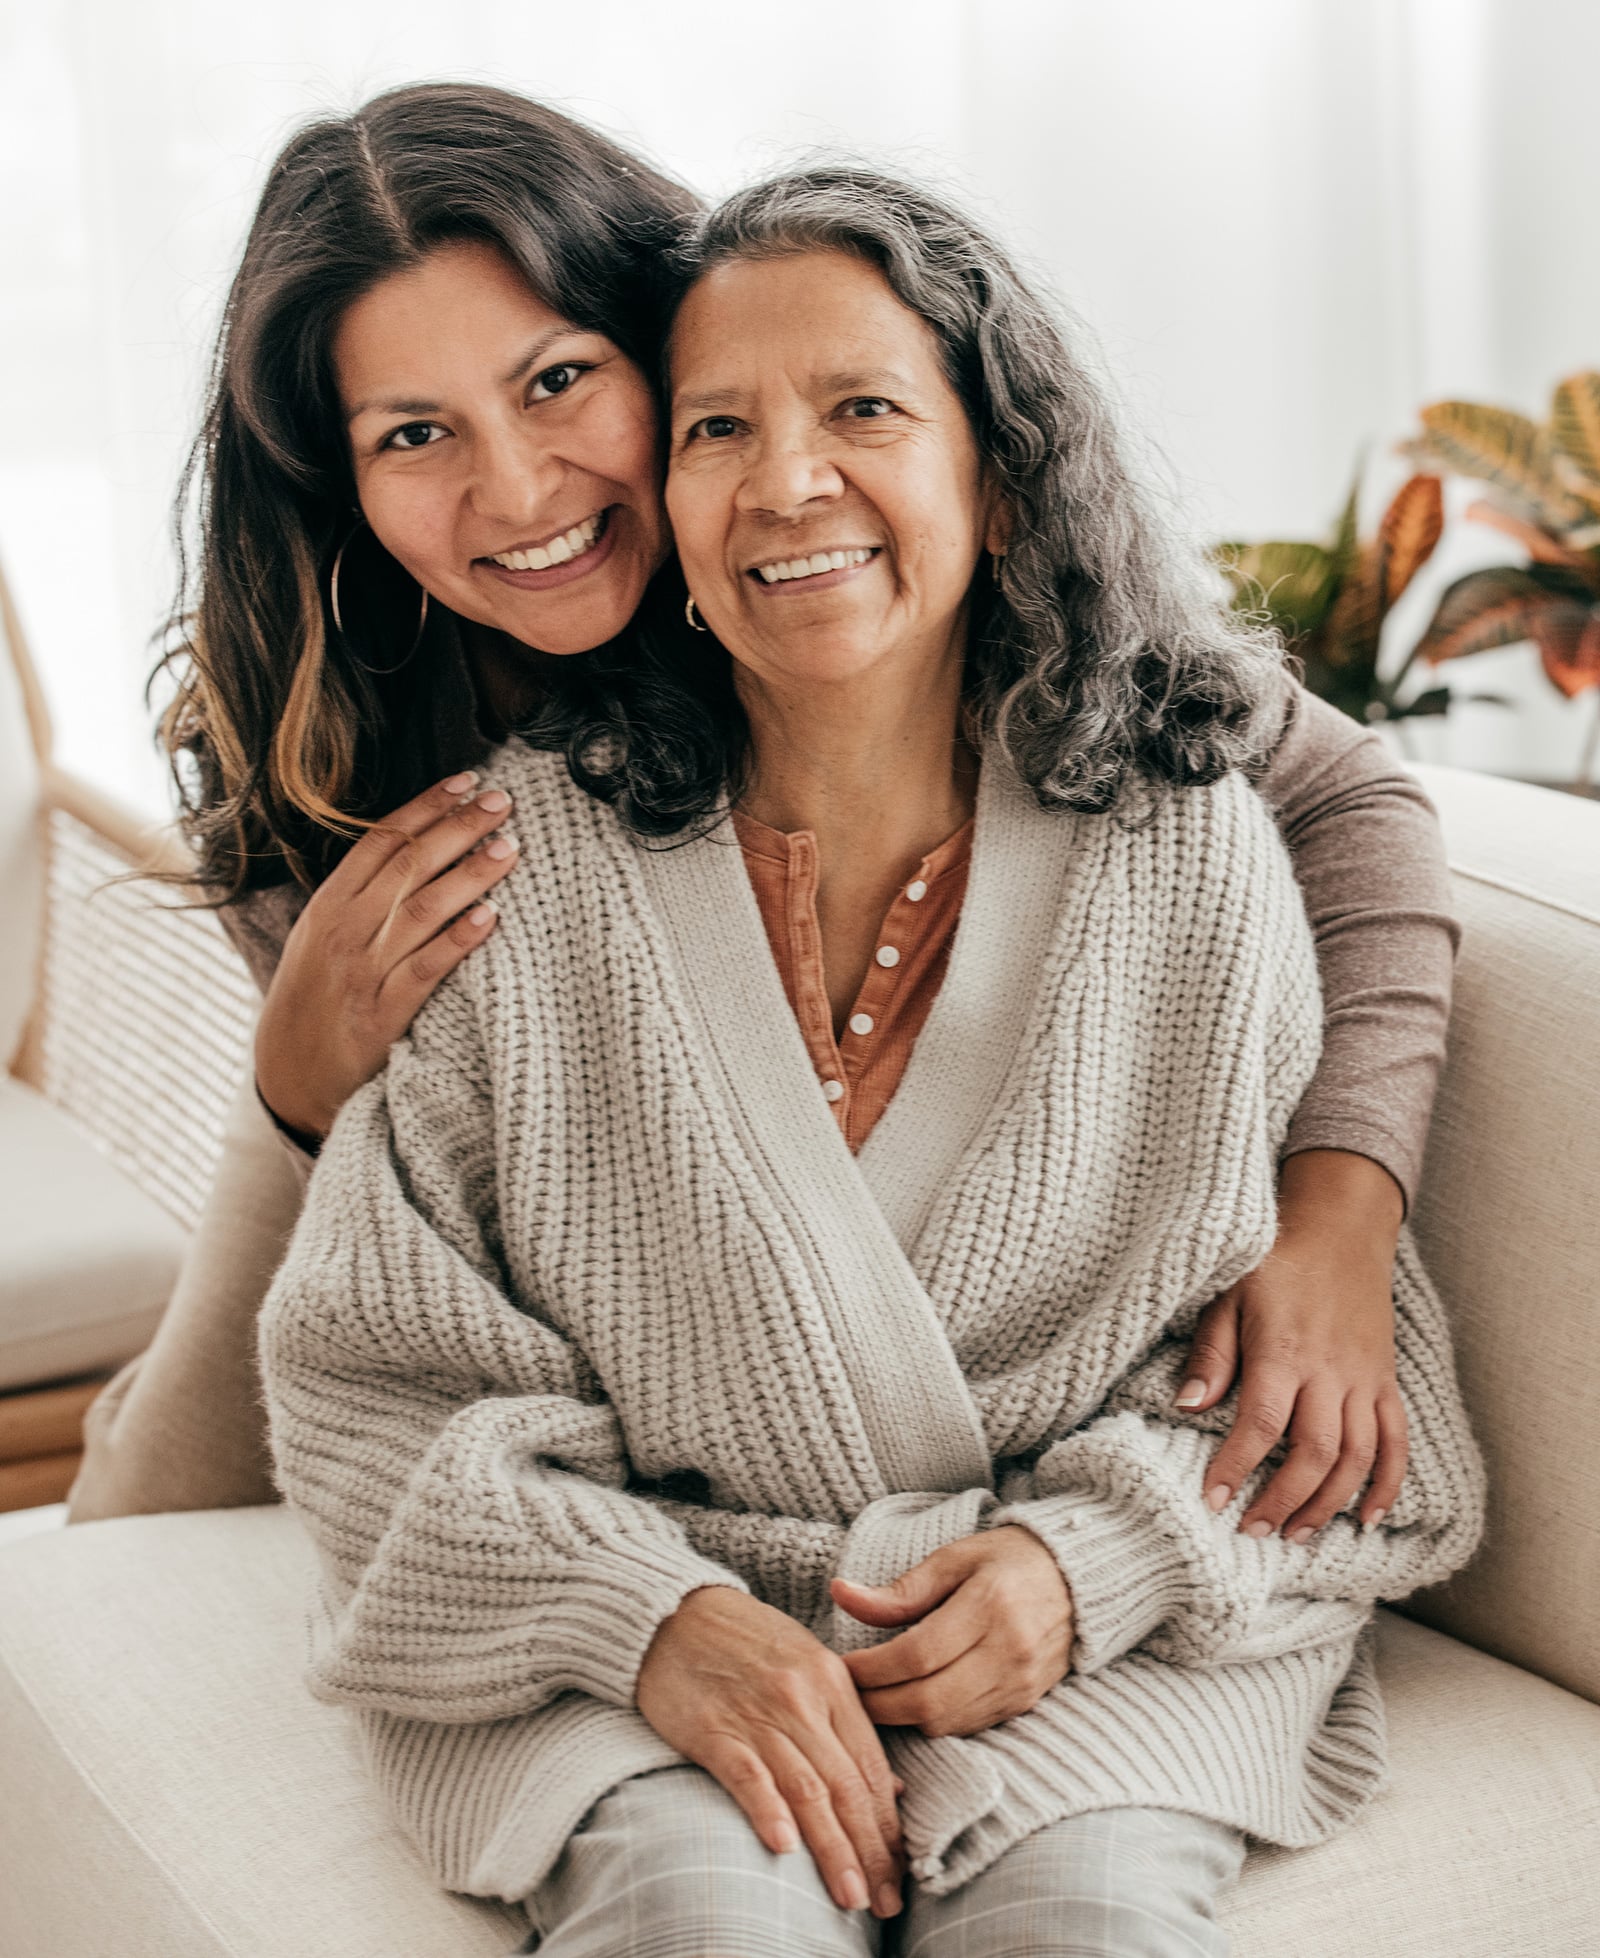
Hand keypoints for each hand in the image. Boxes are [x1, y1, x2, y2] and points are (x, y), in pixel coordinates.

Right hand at [254, 772, 518, 1139]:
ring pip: (421, 909)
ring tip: (509, 846)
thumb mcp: (319, 939)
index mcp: (328, 905)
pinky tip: (490, 917)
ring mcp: (363, 971)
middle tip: (503, 801)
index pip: (382, 841)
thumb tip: (416, 849)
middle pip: (408, 865)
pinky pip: (426, 969)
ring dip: (469, 874)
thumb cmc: (313, 1001)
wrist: (287, 1078)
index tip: (467, 781)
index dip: (426, 807)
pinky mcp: (382, 1014)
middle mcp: (343, 930)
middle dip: (458, 827)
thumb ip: (360, 897)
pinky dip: (458, 940)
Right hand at [636, 1586, 905, 1919]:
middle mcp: (801, 1699)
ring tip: (851, 1894)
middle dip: (871, 1850)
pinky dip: (767, 1810)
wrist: (674, 1611)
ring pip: (806, 1790)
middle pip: (845, 1786)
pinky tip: (783, 1847)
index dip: (888, 1825)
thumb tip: (891, 1788)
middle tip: (885, 1901)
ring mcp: (757, 1713)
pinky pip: (746, 1774)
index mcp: (832, 1682)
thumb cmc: (745, 1642)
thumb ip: (847, 1723)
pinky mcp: (712, 1728)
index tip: (901, 1871)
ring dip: (832, 1848)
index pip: (870, 1766)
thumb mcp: (809, 1665)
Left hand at [833, 1526, 1072, 1736]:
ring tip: (874, 1698)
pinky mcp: (1026, 1702)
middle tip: (848, 1693)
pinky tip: (913, 1703)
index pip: (917, 1654)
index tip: (841, 1666)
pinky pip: (968, 1727)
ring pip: (946, 1722)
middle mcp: (1009, 1650)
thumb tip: (842, 1595)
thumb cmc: (1008, 1560)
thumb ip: (900, 1589)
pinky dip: (934, 1722)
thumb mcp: (953, 1558)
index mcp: (990, 1605)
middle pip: (929, 1700)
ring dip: (902, 1718)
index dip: (872, 1669)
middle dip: (878, 1704)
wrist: (1078, 1578)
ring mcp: (1021, 1682)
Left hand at [1176, 1149, 1407, 1540]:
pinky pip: (1395, 1442)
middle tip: (1254, 1531)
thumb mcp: (1228, 1295)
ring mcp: (1365, 1380)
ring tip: (1294, 1533)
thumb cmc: (1274, 1262)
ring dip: (1327, 1503)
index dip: (1237, 1467)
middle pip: (1315, 1452)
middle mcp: (1330, 1371)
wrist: (1340, 1229)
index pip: (1262, 1423)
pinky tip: (1365, 1518)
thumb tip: (1187, 1407)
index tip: (1213, 1502)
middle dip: (1284, 1500)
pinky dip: (1386, 1484)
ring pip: (1356, 1456)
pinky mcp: (1385, 1382)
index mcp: (1284, 1350)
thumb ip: (1212, 1354)